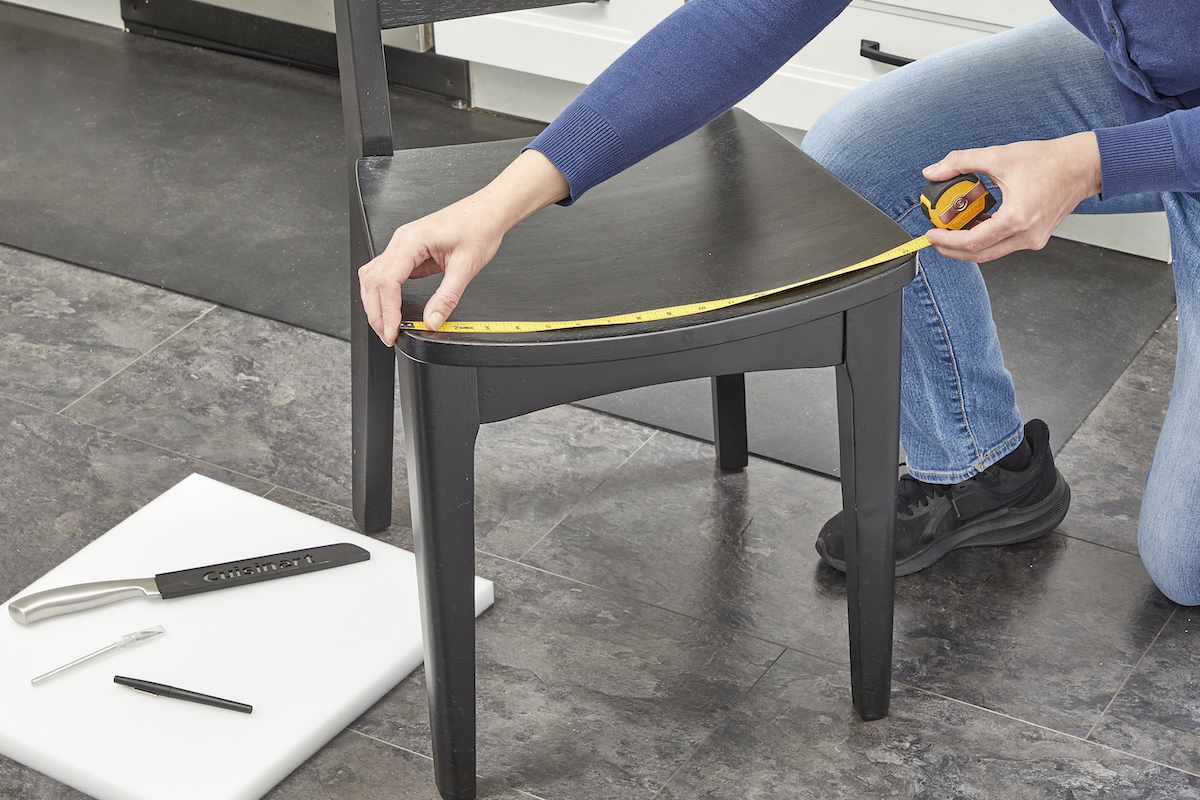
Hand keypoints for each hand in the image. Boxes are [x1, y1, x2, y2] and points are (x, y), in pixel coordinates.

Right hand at [357, 149, 569, 344]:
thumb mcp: (466, 267)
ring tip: (387, 326)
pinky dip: (384, 293)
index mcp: (412, 241)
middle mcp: (402, 240)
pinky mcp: (408, 251)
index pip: (387, 281)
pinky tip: (392, 308)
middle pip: (373, 281)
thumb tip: (433, 321)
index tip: (393, 330)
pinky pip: (386, 274)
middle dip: (377, 312)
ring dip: (377, 303)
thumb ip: (447, 297)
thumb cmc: (478, 228)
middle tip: (388, 336)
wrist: (487, 211)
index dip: (387, 310)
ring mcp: (402, 245)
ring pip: (374, 277)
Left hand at [922, 131, 1101, 262]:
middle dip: (952, 248)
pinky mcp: (1035, 237)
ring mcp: (1033, 239)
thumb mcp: (998, 156)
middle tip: (935, 237)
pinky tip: (974, 223)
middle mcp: (1026, 235)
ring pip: (990, 252)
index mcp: (1016, 219)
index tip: (930, 234)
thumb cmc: (1048, 160)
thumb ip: (961, 162)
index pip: (972, 242)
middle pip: (978, 254)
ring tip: (951, 229)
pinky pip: (1003, 245)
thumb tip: (932, 171)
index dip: (946, 241)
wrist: (1083, 165)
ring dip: (968, 244)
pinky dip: (985, 238)